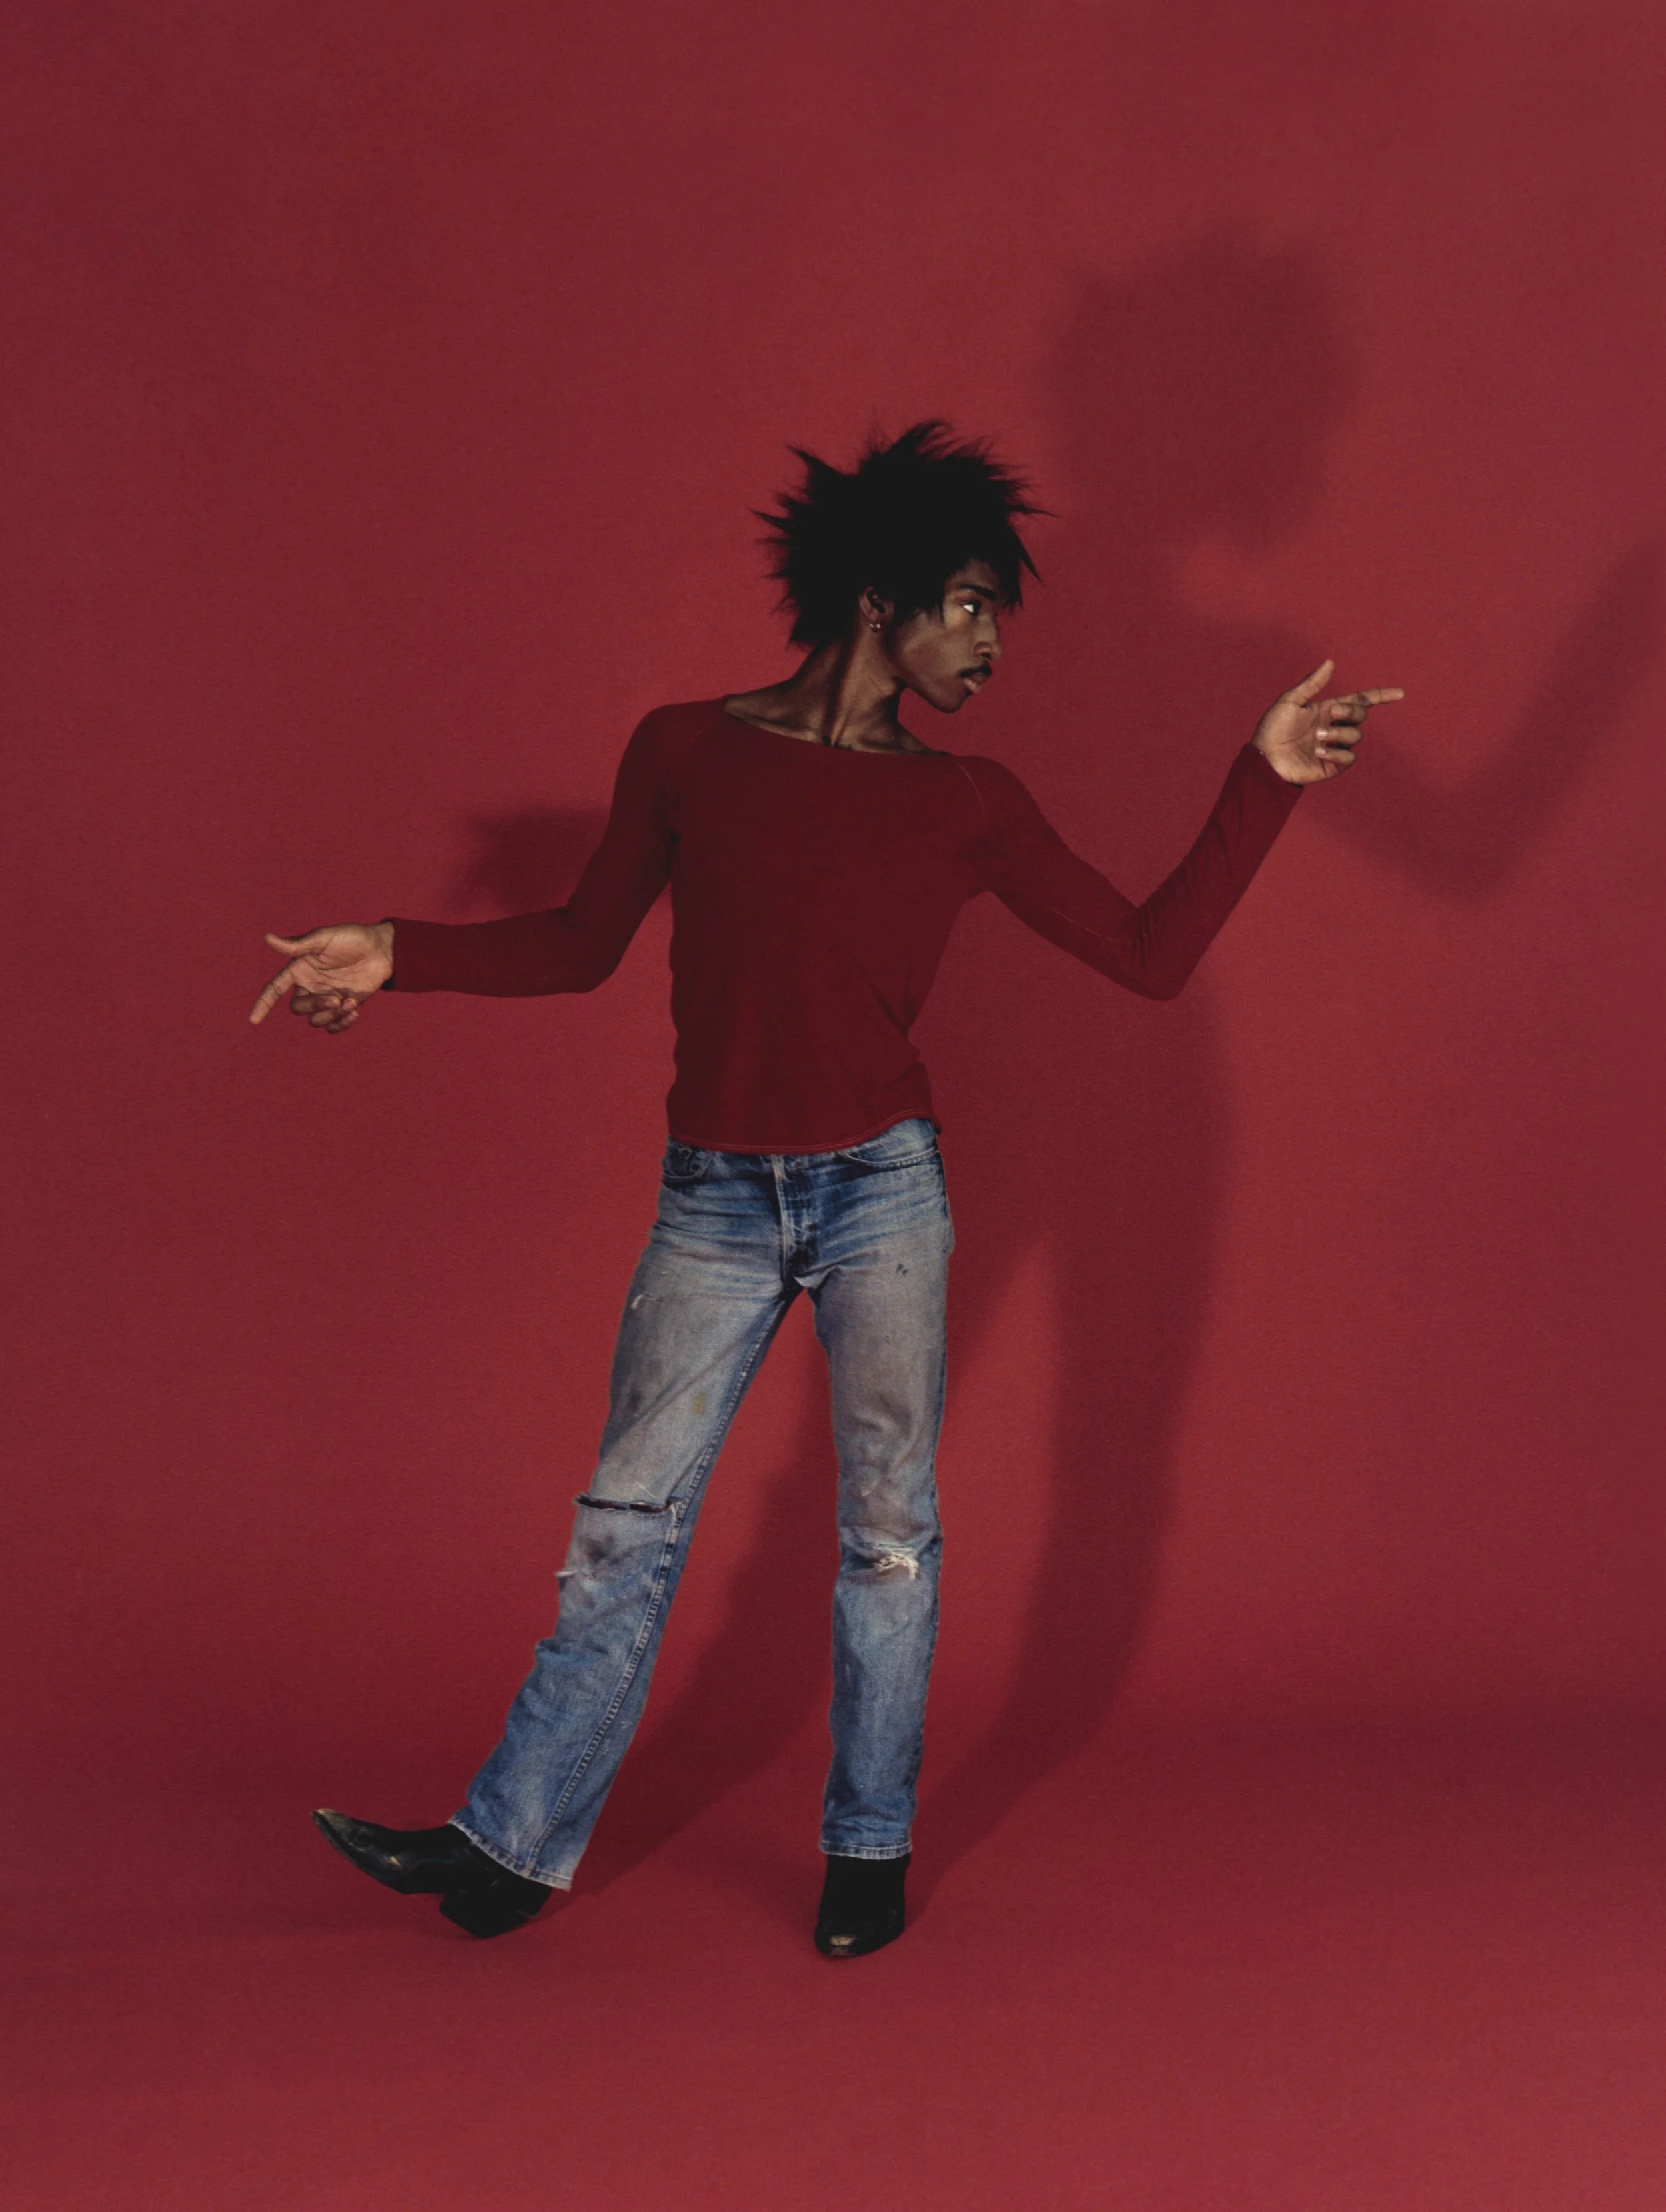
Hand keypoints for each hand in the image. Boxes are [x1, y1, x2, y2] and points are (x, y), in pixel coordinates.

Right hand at [249, 921, 393, 1032]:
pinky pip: (334, 1026)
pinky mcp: (344, 1006)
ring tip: (350, 1002)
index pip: (275, 989)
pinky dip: (342, 1023)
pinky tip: (355, 1011)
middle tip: (336, 997)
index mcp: (300, 969)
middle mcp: (310, 986)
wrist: (383, 950)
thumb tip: (267, 938)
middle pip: (298, 1009)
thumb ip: (297, 945)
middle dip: (314, 1007)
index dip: (263, 1003)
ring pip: (316, 1021)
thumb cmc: (352, 938)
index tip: (254, 1020)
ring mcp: (327, 998)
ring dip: (331, 1015)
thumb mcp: (324, 939)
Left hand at [1253, 660, 1404, 784]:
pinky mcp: (1332, 766)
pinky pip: (1349, 758)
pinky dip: (1336, 753)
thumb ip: (1312, 683)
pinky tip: (1319, 752)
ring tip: (1317, 737)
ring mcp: (1334, 747)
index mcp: (1327, 710)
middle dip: (1350, 711)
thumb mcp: (1290, 702)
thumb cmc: (1272, 729)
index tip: (1399, 693)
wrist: (1264, 760)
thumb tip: (1330, 662)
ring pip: (1356, 736)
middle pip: (1361, 715)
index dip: (1381, 696)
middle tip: (1331, 713)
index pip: (1361, 701)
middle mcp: (1334, 727)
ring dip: (1339, 733)